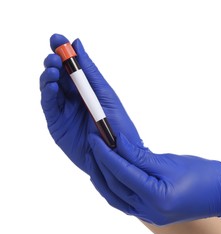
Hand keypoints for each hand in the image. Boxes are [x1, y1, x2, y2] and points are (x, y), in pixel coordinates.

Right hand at [39, 34, 142, 176]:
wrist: (120, 155)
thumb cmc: (119, 125)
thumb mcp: (105, 94)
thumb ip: (90, 72)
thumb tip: (78, 43)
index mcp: (87, 89)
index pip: (71, 67)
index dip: (63, 52)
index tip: (57, 39)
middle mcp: (73, 98)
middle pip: (58, 75)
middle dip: (54, 62)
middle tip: (55, 56)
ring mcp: (64, 111)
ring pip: (50, 89)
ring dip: (49, 76)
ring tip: (54, 69)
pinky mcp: (57, 125)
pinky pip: (49, 106)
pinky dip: (48, 94)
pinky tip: (52, 86)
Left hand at [89, 133, 220, 233]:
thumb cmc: (204, 176)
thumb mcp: (171, 162)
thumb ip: (141, 156)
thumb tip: (119, 144)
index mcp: (156, 198)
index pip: (122, 172)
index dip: (106, 153)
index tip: (96, 137)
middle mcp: (149, 211)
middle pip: (115, 185)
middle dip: (102, 163)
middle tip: (94, 143)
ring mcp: (149, 216)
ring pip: (116, 196)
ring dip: (104, 177)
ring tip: (97, 158)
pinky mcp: (151, 214)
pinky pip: (124, 202)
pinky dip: (114, 187)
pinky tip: (110, 175)